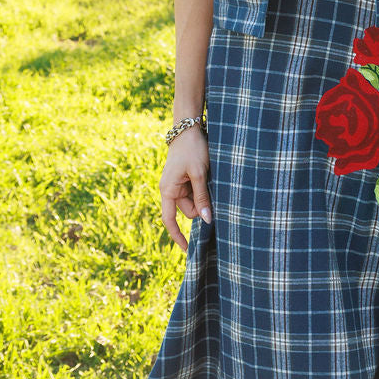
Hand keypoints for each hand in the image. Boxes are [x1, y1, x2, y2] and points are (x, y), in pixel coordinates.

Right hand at [159, 128, 212, 250]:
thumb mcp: (199, 173)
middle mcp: (170, 190)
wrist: (188, 128)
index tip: (187, 250)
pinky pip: (196, 191)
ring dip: (204, 195)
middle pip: (189, 210)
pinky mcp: (185, 179)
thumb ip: (202, 196)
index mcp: (168, 190)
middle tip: (210, 186)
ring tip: (208, 176)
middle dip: (201, 205)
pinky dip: (204, 188)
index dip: (178, 236)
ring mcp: (178, 185)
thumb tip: (207, 219)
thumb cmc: (192, 149)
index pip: (170, 220)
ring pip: (195, 201)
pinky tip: (208, 176)